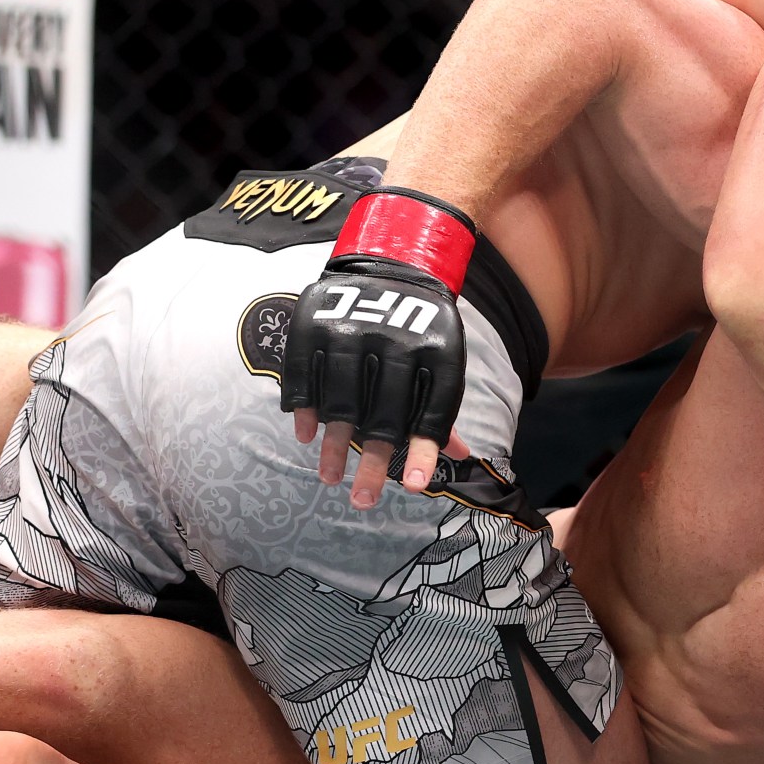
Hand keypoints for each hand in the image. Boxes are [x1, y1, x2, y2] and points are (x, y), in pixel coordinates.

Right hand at [278, 189, 479, 507]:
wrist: (391, 262)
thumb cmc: (422, 327)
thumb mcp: (442, 360)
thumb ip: (441, 407)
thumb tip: (459, 459)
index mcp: (436, 349)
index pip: (430, 409)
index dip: (420, 450)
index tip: (410, 487)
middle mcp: (395, 340)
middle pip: (383, 414)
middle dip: (371, 463)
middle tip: (362, 501)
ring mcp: (351, 330)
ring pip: (341, 400)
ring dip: (334, 445)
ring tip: (330, 478)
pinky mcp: (314, 323)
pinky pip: (306, 374)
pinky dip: (304, 408)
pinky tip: (305, 435)